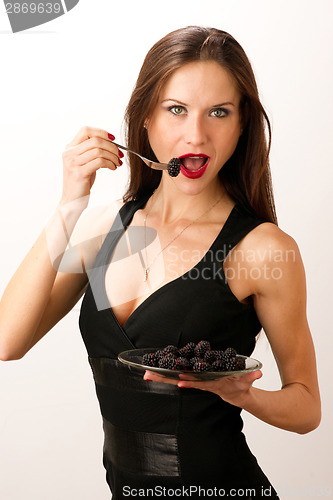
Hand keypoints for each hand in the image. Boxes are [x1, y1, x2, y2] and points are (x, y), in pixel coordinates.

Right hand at [59, 126, 122, 209]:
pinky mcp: (79, 173)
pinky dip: (110, 163)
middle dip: (111, 146)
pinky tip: (113, 168)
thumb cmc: (81, 182)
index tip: (113, 139)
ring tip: (117, 163)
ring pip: (99, 150)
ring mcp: (73, 163)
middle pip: (95, 140)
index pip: (85, 130)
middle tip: (120, 154)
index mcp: (69, 148)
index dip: (101, 132)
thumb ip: (91, 151)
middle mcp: (69, 153)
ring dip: (113, 156)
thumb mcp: (84, 162)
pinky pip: (100, 162)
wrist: (72, 201)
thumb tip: (110, 143)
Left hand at [144, 369, 262, 407]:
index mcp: (212, 383)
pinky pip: (179, 376)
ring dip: (160, 377)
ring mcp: (196, 381)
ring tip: (144, 374)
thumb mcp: (247, 382)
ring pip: (175, 378)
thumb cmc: (241, 386)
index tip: (178, 382)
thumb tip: (258, 373)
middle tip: (146, 376)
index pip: (199, 382)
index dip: (189, 382)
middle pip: (180, 380)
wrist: (238, 394)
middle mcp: (200, 382)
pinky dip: (167, 375)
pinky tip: (155, 373)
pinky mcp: (195, 378)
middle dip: (163, 379)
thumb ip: (251, 377)